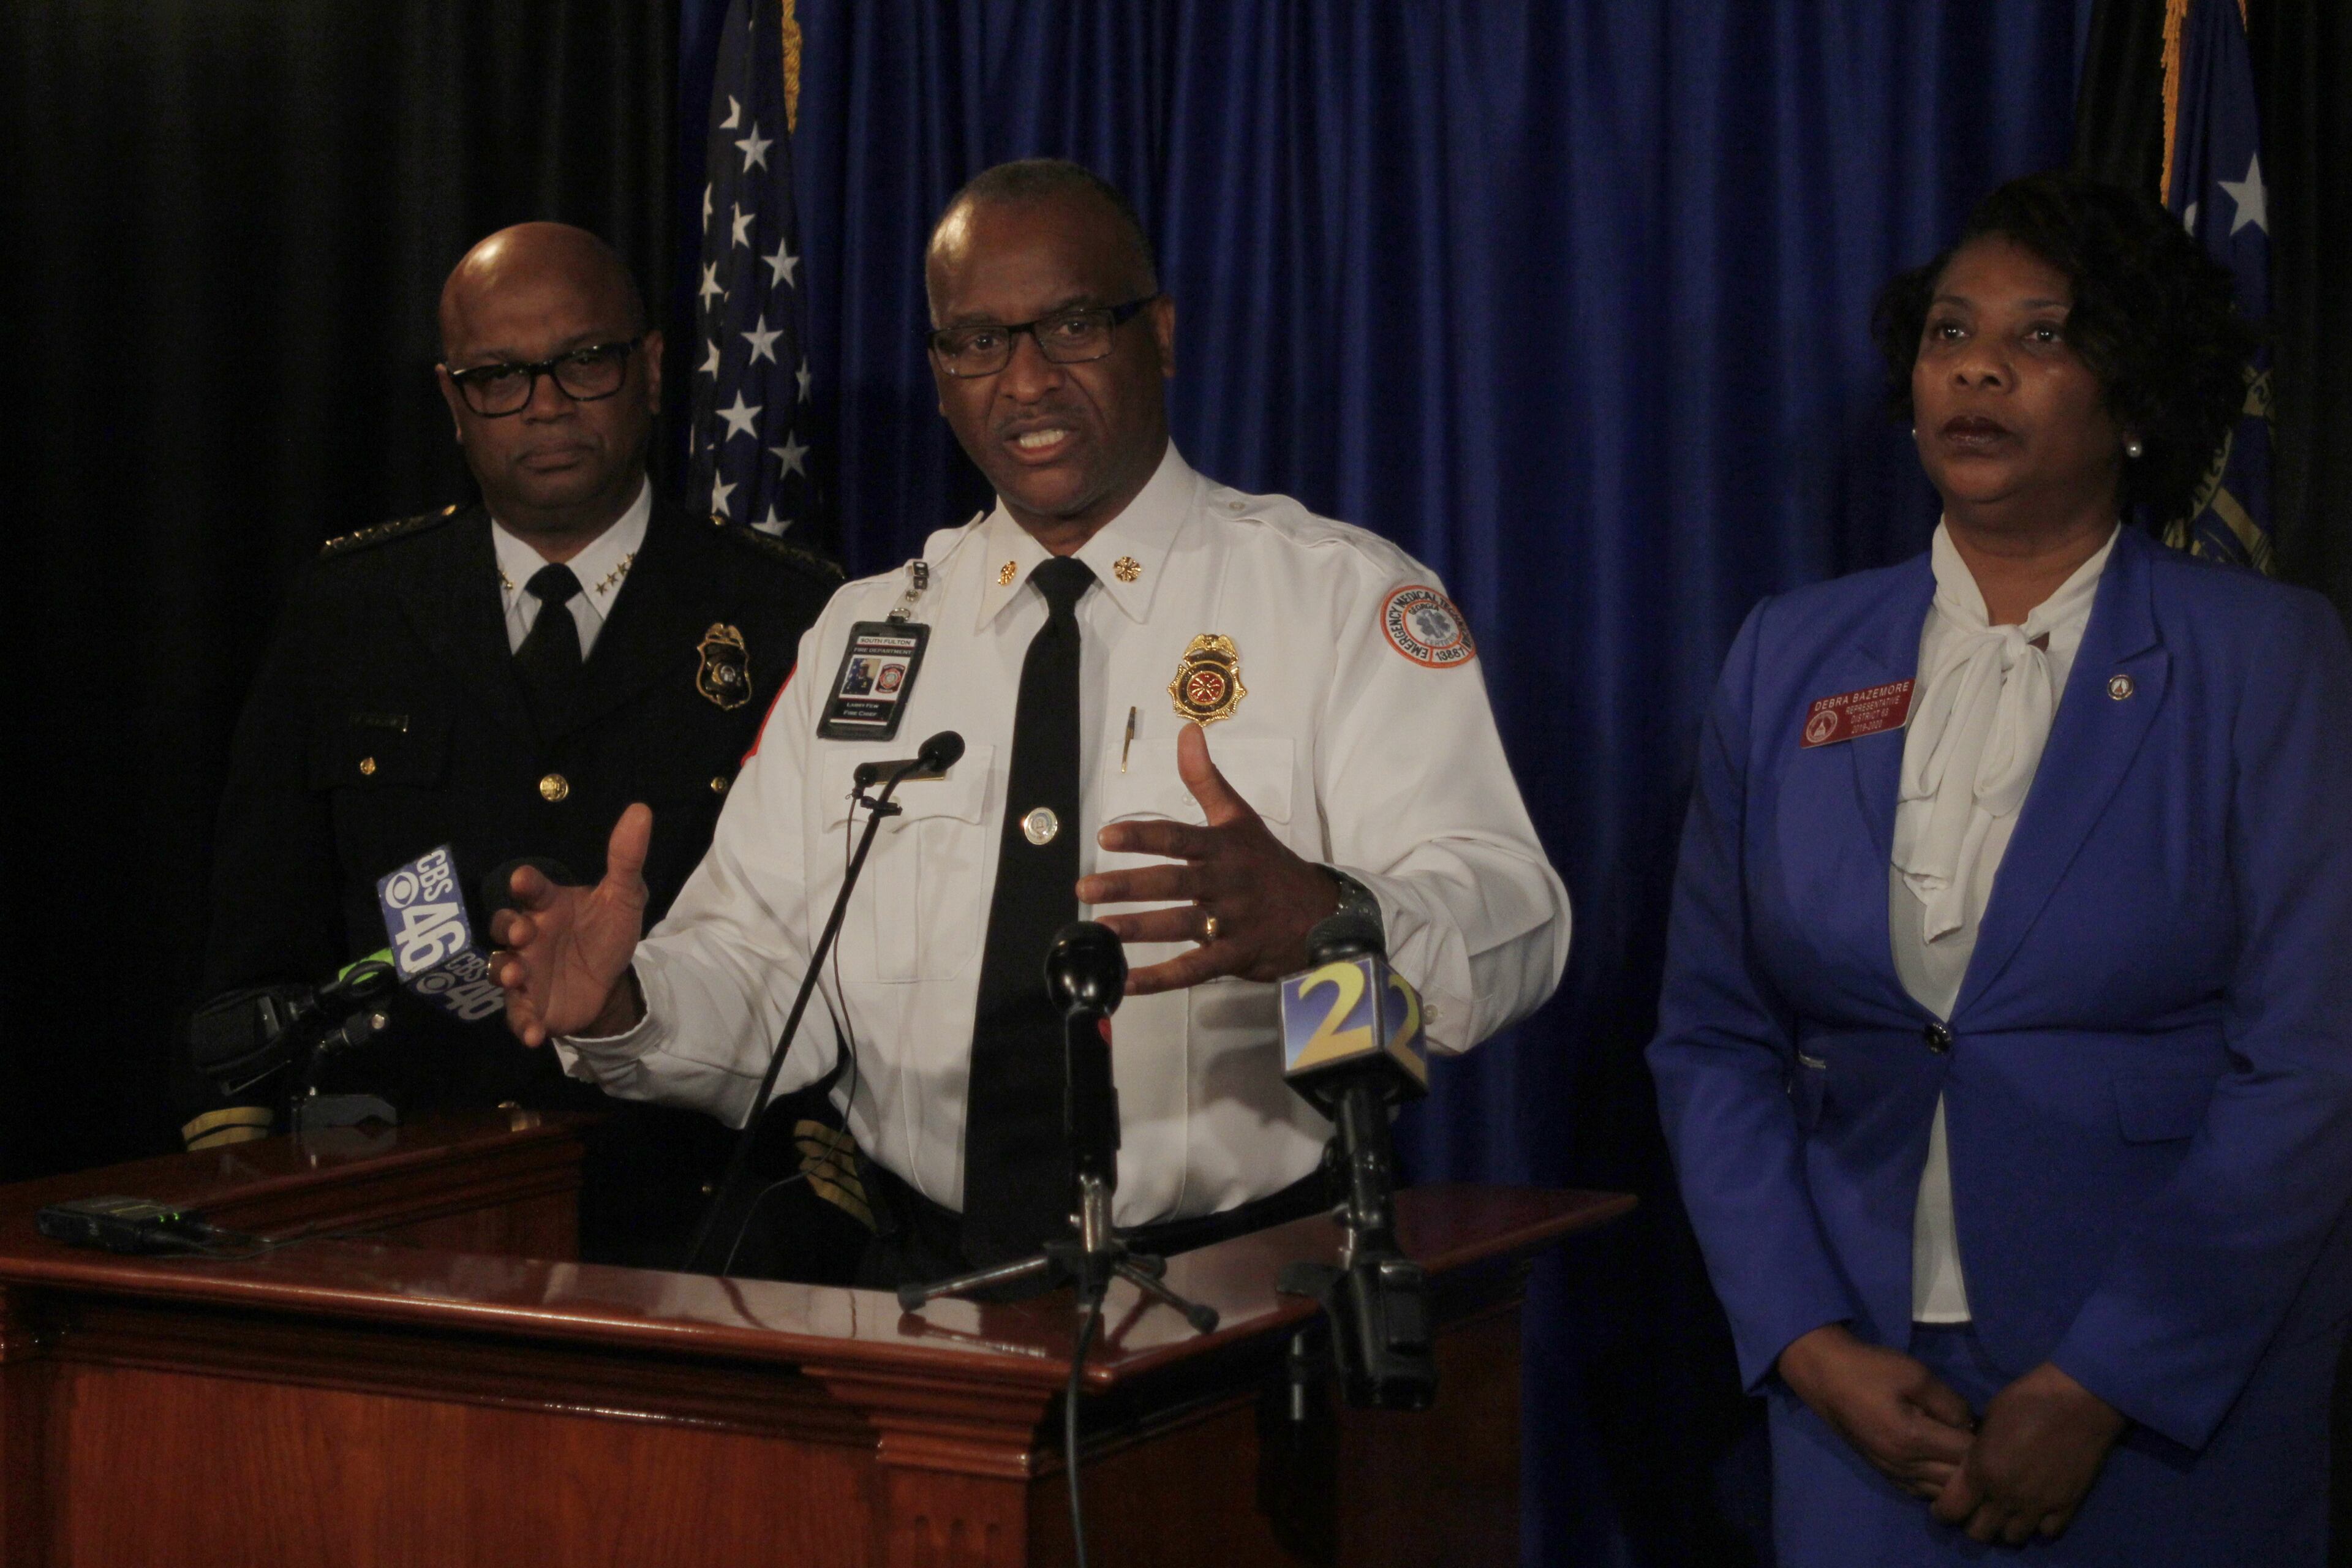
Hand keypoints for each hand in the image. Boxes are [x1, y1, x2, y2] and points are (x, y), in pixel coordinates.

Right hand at [490, 804, 652, 1044]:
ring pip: (501, 968)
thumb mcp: (624, 898)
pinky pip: (518, 1016)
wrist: (611, 982)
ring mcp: (525, 971)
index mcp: (548, 905)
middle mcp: (528, 936)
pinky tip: (534, 1034)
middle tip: (523, 932)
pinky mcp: (530, 1006)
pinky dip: (523, 1025)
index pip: (531, 889)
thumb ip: (626, 859)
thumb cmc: (607, 934)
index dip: (525, 884)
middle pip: (504, 927)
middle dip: (508, 928)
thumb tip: (641, 810)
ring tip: (517, 976)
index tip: (524, 880)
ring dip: (504, 972)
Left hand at [1076, 722, 1338, 994]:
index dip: (1142, 836)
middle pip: (1171, 883)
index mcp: (1223, 848)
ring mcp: (1230, 921)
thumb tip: (1188, 732)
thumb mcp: (1240, 817)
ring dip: (1138, 929)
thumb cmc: (1269, 862)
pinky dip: (1161, 979)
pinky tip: (1128, 983)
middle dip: (1126, 886)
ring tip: (1100, 931)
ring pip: (1180, 926)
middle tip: (1085, 889)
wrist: (1319, 911)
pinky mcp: (1234, 956)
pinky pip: (1194, 969)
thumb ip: (1206, 779)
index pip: (1179, 838)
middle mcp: (1225, 883)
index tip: (1105, 836)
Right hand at [1776, 1324, 1976, 1500]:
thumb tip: (1971, 1425)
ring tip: (1968, 1460)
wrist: (1825, 1375)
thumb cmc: (1871, 1369)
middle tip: (1985, 1445)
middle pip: (1956, 1480)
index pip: (1966, 1455)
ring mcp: (1892, 1472)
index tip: (1992, 1429)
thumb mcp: (1916, 1374)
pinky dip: (1938, 1486)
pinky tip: (1944, 1471)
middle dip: (1976, 1466)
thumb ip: (1951, 1403)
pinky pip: (1920, 1492)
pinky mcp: (1884, 1472)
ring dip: (1958, 1480)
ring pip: (1939, 1492)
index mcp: (1913, 1438)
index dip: (1985, 1444)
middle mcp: (1903, 1464)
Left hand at [1931, 1361, 2124, 1543]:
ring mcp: (2038, 1505)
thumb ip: (1976, 1452)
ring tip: (2005, 1511)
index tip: (1943, 1506)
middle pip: (1979, 1533)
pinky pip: (2046, 1532)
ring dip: (2005, 1526)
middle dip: (1972, 1523)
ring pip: (2012, 1538)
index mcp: (1981, 1471)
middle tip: (1975, 1509)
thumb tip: (1971, 1466)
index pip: (1951, 1511)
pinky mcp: (2067, 1507)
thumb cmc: (2027, 1400)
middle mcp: (2005, 1496)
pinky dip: (2038, 1525)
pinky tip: (2036, 1510)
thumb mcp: (1987, 1422)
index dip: (1943, 1511)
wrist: (2078, 1401)